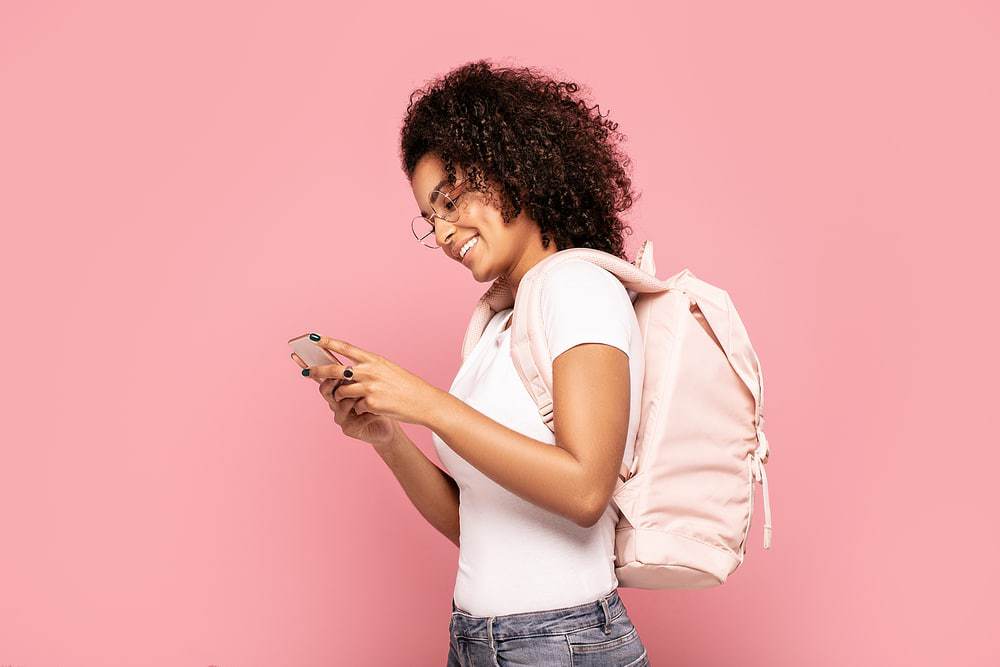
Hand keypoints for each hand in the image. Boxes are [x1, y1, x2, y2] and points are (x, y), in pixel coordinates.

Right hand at [290, 349, 396, 448]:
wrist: (391, 422)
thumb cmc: (379, 400)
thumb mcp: (367, 382)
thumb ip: (354, 370)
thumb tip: (342, 351)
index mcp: (338, 390)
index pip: (321, 376)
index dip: (310, 366)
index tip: (298, 354)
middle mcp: (335, 403)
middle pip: (325, 390)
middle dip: (331, 380)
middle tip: (340, 374)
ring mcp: (341, 417)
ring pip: (340, 403)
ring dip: (353, 396)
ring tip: (366, 394)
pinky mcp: (349, 429)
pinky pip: (355, 417)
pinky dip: (367, 411)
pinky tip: (376, 411)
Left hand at [295, 333, 443, 426]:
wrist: (423, 402)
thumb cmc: (406, 386)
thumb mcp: (387, 370)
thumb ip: (368, 368)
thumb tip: (346, 370)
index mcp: (374, 360)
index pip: (347, 348)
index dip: (329, 342)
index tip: (314, 338)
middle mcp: (370, 371)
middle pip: (335, 369)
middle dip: (318, 371)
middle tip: (306, 371)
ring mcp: (370, 387)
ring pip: (341, 391)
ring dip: (340, 396)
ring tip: (348, 399)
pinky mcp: (371, 403)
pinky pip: (355, 406)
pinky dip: (359, 409)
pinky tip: (371, 408)